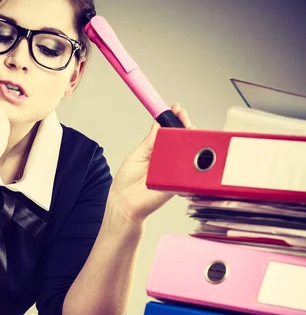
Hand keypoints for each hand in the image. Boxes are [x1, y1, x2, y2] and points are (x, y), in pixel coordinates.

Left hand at [108, 103, 193, 222]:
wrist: (125, 205)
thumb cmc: (126, 185)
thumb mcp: (137, 155)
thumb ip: (150, 141)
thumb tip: (158, 124)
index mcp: (156, 153)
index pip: (169, 134)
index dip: (173, 121)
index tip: (175, 109)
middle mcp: (167, 161)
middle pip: (182, 140)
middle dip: (184, 125)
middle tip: (181, 114)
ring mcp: (174, 171)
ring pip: (188, 152)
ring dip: (189, 138)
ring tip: (186, 126)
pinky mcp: (178, 182)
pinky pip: (187, 167)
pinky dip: (189, 156)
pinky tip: (187, 146)